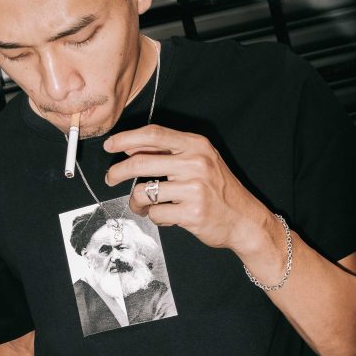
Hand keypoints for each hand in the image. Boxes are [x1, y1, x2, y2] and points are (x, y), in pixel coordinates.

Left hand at [104, 124, 272, 256]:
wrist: (245, 220)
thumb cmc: (219, 191)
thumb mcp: (201, 161)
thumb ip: (169, 153)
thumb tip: (129, 148)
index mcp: (196, 146)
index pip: (154, 134)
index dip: (126, 138)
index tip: (110, 145)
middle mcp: (196, 163)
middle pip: (141, 162)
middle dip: (118, 171)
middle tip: (110, 178)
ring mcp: (194, 189)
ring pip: (144, 192)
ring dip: (137, 202)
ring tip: (142, 206)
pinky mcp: (192, 213)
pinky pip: (156, 213)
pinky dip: (155, 217)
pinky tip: (166, 215)